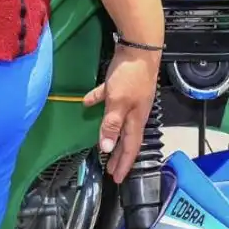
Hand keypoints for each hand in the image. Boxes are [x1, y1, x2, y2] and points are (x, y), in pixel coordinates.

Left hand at [83, 44, 160, 182]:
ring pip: (119, 122)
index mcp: (135, 120)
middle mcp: (135, 113)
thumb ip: (112, 124)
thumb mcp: (118, 102)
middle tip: (111, 171)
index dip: (123, 164)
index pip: (130, 148)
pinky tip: (88, 102)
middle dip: (119, 155)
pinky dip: (99, 102)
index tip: (117, 179)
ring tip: (104, 147)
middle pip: (126, 138)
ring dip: (111, 135)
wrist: (140, 48)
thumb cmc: (130, 77)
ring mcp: (130, 99)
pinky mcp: (122, 85)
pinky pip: (109, 99)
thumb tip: (107, 148)